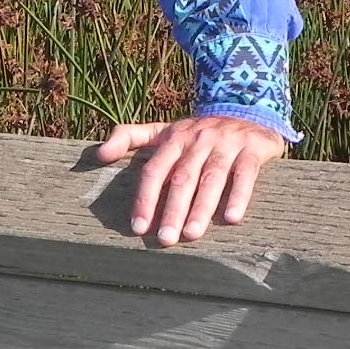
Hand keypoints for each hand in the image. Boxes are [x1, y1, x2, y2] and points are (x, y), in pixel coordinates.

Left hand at [95, 116, 285, 245]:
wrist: (245, 109)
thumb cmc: (197, 132)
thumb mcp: (162, 130)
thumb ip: (128, 138)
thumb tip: (97, 155)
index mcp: (173, 138)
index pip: (154, 170)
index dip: (145, 198)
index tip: (137, 227)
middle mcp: (198, 140)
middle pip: (182, 178)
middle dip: (171, 209)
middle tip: (164, 240)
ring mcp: (225, 144)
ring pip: (211, 178)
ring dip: (201, 208)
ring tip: (191, 235)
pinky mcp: (252, 150)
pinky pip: (244, 174)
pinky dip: (238, 196)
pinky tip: (231, 219)